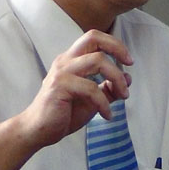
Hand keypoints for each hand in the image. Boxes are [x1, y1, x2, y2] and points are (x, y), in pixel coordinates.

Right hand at [19, 29, 133, 147]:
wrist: (39, 131)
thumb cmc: (63, 113)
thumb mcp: (92, 99)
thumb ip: (108, 88)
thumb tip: (127, 78)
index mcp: (71, 60)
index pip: (93, 38)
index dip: (114, 44)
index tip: (128, 61)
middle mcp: (65, 61)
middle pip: (93, 38)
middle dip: (117, 47)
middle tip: (129, 63)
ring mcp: (62, 72)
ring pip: (97, 60)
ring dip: (116, 78)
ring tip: (123, 96)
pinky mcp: (59, 86)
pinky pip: (91, 88)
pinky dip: (104, 102)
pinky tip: (107, 115)